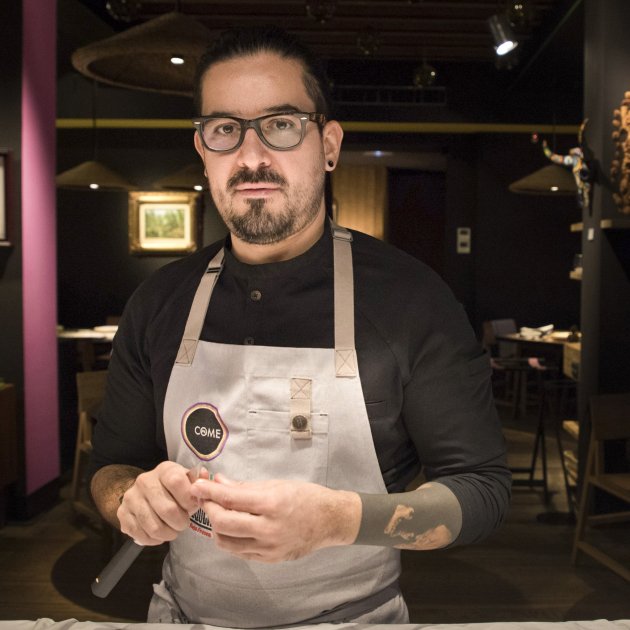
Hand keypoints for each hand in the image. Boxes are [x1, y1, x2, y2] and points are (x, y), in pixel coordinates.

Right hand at [117, 461, 208, 545]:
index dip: (188, 499)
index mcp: (164, 469)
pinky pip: (140, 535)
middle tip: (183, 524)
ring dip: (168, 534)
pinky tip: (160, 535)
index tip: (192, 507)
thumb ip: (198, 481)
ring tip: (173, 531)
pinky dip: (154, 540)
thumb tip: (205, 475)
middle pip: (167, 509)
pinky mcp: (122, 514)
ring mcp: (131, 498)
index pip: (176, 481)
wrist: (147, 492)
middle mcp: (144, 481)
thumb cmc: (174, 488)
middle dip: (180, 523)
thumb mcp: (188, 480)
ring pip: (154, 526)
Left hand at [190, 475, 361, 562]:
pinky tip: (232, 527)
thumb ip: (244, 487)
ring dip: (216, 527)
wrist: (329, 521)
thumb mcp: (276, 485)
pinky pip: (239, 551)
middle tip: (205, 499)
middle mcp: (268, 529)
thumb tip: (218, 482)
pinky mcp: (269, 559)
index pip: (230, 499)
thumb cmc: (305, 497)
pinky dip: (230, 538)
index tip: (197, 486)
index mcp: (272, 504)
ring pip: (226, 542)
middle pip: (223, 523)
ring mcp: (268, 548)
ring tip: (218, 513)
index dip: (209, 492)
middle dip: (209, 509)